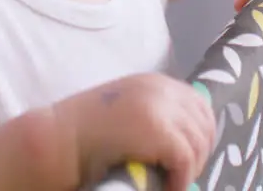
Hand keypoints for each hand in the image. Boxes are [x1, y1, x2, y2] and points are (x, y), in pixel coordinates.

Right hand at [55, 73, 215, 189]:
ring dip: (188, 170)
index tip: (188, 159)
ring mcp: (161, 108)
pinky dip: (180, 180)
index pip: (199, 106)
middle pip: (205, 124)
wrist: (57, 139)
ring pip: (198, 145)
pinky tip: (165, 188)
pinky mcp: (160, 131)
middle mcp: (162, 88)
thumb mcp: (125, 113)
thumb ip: (153, 117)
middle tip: (179, 175)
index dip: (199, 135)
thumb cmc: (83, 133)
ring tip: (169, 184)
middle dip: (198, 153)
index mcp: (154, 82)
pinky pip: (186, 161)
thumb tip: (185, 140)